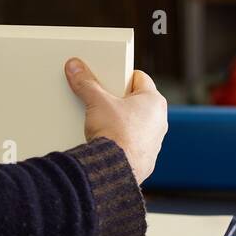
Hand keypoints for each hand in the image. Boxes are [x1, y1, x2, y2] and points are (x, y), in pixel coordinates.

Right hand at [64, 58, 167, 184]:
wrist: (114, 168)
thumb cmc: (115, 133)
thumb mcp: (97, 102)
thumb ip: (86, 83)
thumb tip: (76, 67)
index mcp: (154, 101)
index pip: (139, 78)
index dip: (120, 76)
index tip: (107, 79)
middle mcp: (159, 120)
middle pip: (136, 101)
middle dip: (119, 100)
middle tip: (102, 101)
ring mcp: (155, 140)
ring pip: (136, 123)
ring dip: (122, 122)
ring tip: (102, 123)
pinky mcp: (147, 158)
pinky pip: (134, 143)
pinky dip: (123, 141)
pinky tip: (108, 142)